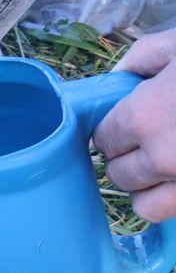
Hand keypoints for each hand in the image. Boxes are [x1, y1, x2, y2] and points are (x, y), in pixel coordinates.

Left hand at [94, 30, 175, 221]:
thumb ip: (145, 57)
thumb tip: (121, 72)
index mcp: (144, 117)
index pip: (103, 140)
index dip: (114, 131)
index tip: (127, 124)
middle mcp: (162, 157)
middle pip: (119, 174)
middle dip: (128, 158)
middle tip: (148, 141)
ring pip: (143, 205)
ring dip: (146, 187)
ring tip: (161, 166)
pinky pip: (171, 215)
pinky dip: (170, 202)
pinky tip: (175, 182)